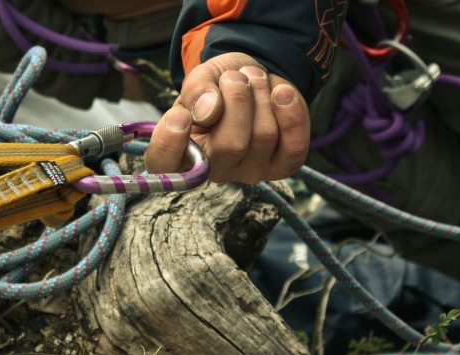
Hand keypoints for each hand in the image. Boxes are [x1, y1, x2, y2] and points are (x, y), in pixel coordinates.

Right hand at [145, 53, 309, 183]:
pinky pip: (294, 146)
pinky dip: (291, 112)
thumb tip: (208, 110)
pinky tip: (282, 93)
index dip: (169, 145)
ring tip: (254, 79)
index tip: (180, 116)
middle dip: (237, 98)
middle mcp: (212, 170)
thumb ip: (197, 91)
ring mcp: (249, 172)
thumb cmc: (217, 86)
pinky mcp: (281, 166)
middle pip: (231, 145)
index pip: (165, 164)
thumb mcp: (201, 78)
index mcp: (179, 152)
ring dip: (261, 94)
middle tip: (234, 77)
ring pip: (264, 135)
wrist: (252, 82)